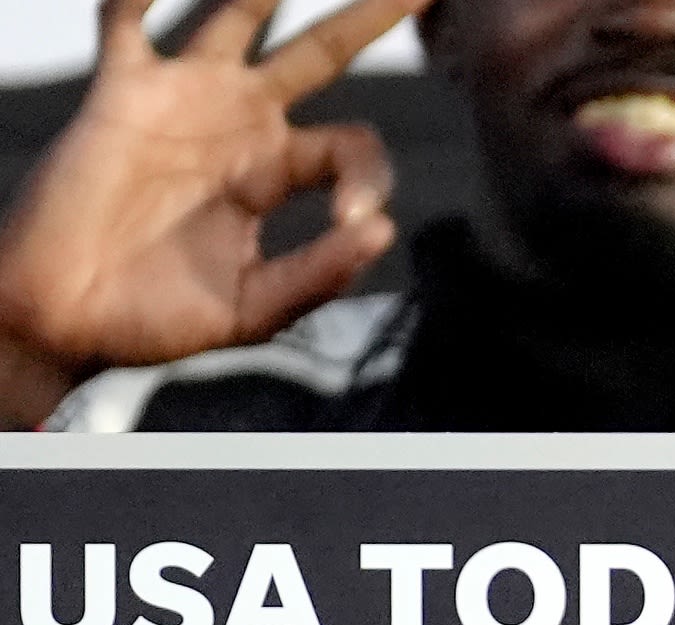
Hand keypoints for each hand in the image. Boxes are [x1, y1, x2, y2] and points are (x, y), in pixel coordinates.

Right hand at [0, 0, 423, 428]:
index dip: (368, 177)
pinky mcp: (121, 92)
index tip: (353, 220)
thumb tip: (382, 229)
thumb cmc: (157, 319)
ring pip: (236, 16)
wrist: (67, 317)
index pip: (353, 147)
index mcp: (278, 175)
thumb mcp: (255, 308)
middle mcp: (239, 125)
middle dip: (366, 18)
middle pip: (318, 54)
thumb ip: (320, 273)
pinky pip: (128, 21)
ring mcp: (183, 100)